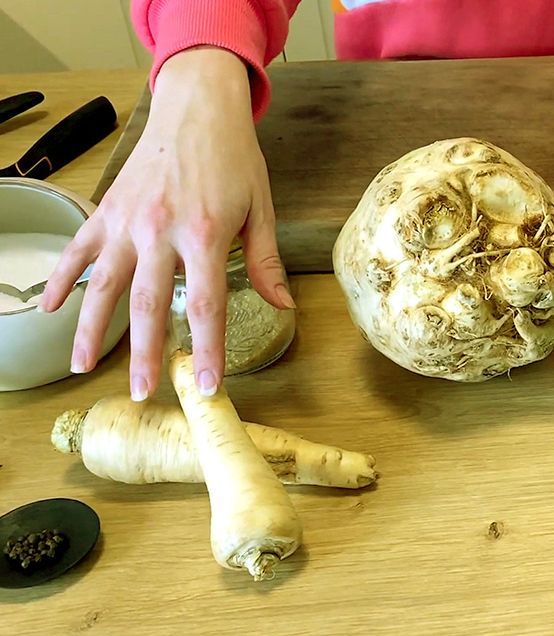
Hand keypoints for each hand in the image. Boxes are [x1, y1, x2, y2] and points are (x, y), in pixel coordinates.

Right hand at [40, 47, 291, 399]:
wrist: (197, 108)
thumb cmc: (233, 158)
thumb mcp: (261, 209)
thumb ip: (266, 262)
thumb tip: (284, 306)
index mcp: (206, 234)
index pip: (205, 304)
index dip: (207, 349)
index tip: (206, 386)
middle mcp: (160, 230)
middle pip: (148, 304)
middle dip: (145, 354)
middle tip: (141, 393)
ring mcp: (127, 221)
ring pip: (103, 284)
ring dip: (91, 329)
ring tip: (83, 368)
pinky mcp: (106, 209)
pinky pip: (79, 250)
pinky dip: (63, 279)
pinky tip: (51, 310)